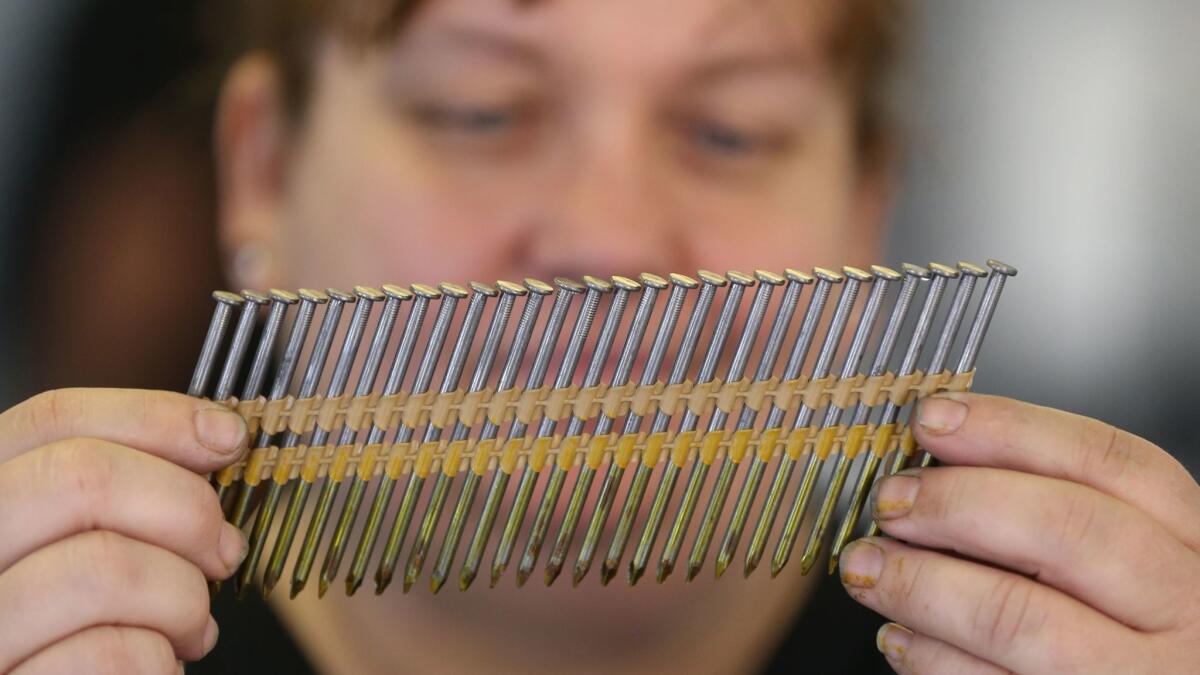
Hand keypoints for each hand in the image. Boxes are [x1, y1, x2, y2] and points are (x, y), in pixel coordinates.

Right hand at [0, 388, 249, 672]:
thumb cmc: (85, 635)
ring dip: (183, 596)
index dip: (155, 417)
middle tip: (226, 551)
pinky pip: (111, 654)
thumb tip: (218, 438)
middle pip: (80, 477)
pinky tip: (157, 665)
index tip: (231, 440)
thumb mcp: (89, 545)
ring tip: (191, 626)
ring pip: (104, 566)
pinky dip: (161, 658)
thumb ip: (125, 494)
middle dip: (185, 507)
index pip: (52, 419)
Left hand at [840, 393, 1199, 673]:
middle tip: (890, 500)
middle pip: (1068, 528)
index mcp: (1191, 546)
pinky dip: (931, 657)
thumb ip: (1053, 511)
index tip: (932, 417)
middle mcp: (1186, 612)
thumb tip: (938, 465)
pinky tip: (899, 636)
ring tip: (865, 566)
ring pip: (1020, 616)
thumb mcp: (1125, 564)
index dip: (1009, 429)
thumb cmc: (1128, 636)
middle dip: (957, 502)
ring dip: (921, 583)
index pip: (1109, 460)